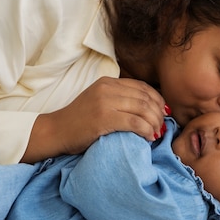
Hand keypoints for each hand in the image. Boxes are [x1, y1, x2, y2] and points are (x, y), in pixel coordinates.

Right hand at [23, 77, 166, 161]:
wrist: (56, 131)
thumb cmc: (79, 122)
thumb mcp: (99, 101)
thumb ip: (119, 99)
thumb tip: (149, 108)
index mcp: (108, 82)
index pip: (142, 87)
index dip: (157, 100)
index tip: (163, 113)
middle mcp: (107, 88)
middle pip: (145, 98)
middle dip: (159, 113)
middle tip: (162, 127)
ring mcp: (105, 102)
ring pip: (143, 109)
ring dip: (154, 123)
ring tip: (156, 133)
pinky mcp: (104, 118)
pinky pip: (135, 122)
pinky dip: (146, 130)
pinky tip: (148, 137)